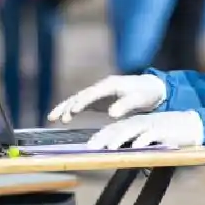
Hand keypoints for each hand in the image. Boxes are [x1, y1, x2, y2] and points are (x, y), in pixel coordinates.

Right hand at [48, 74, 166, 123]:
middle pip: (80, 96)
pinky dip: (71, 111)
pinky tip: (63, 119)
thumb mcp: (138, 99)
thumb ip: (125, 105)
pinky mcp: (98, 101)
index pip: (92, 94)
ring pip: (77, 100)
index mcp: (109, 85)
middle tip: (57, 117)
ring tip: (53, 118)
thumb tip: (111, 113)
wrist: (151, 88)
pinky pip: (81, 105)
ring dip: (65, 108)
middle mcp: (100, 87)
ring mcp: (98, 94)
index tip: (74, 111)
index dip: (82, 102)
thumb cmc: (146, 93)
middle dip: (67, 106)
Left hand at [87, 111, 204, 150]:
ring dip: (120, 139)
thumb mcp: (148, 135)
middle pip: (118, 129)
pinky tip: (136, 147)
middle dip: (103, 138)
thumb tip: (117, 151)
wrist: (193, 125)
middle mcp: (140, 122)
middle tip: (91, 148)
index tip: (88, 147)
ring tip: (110, 147)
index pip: (113, 129)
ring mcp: (151, 125)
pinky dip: (143, 140)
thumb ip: (134, 140)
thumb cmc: (168, 132)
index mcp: (135, 123)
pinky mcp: (163, 130)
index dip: (100, 137)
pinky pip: (151, 135)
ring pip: (132, 130)